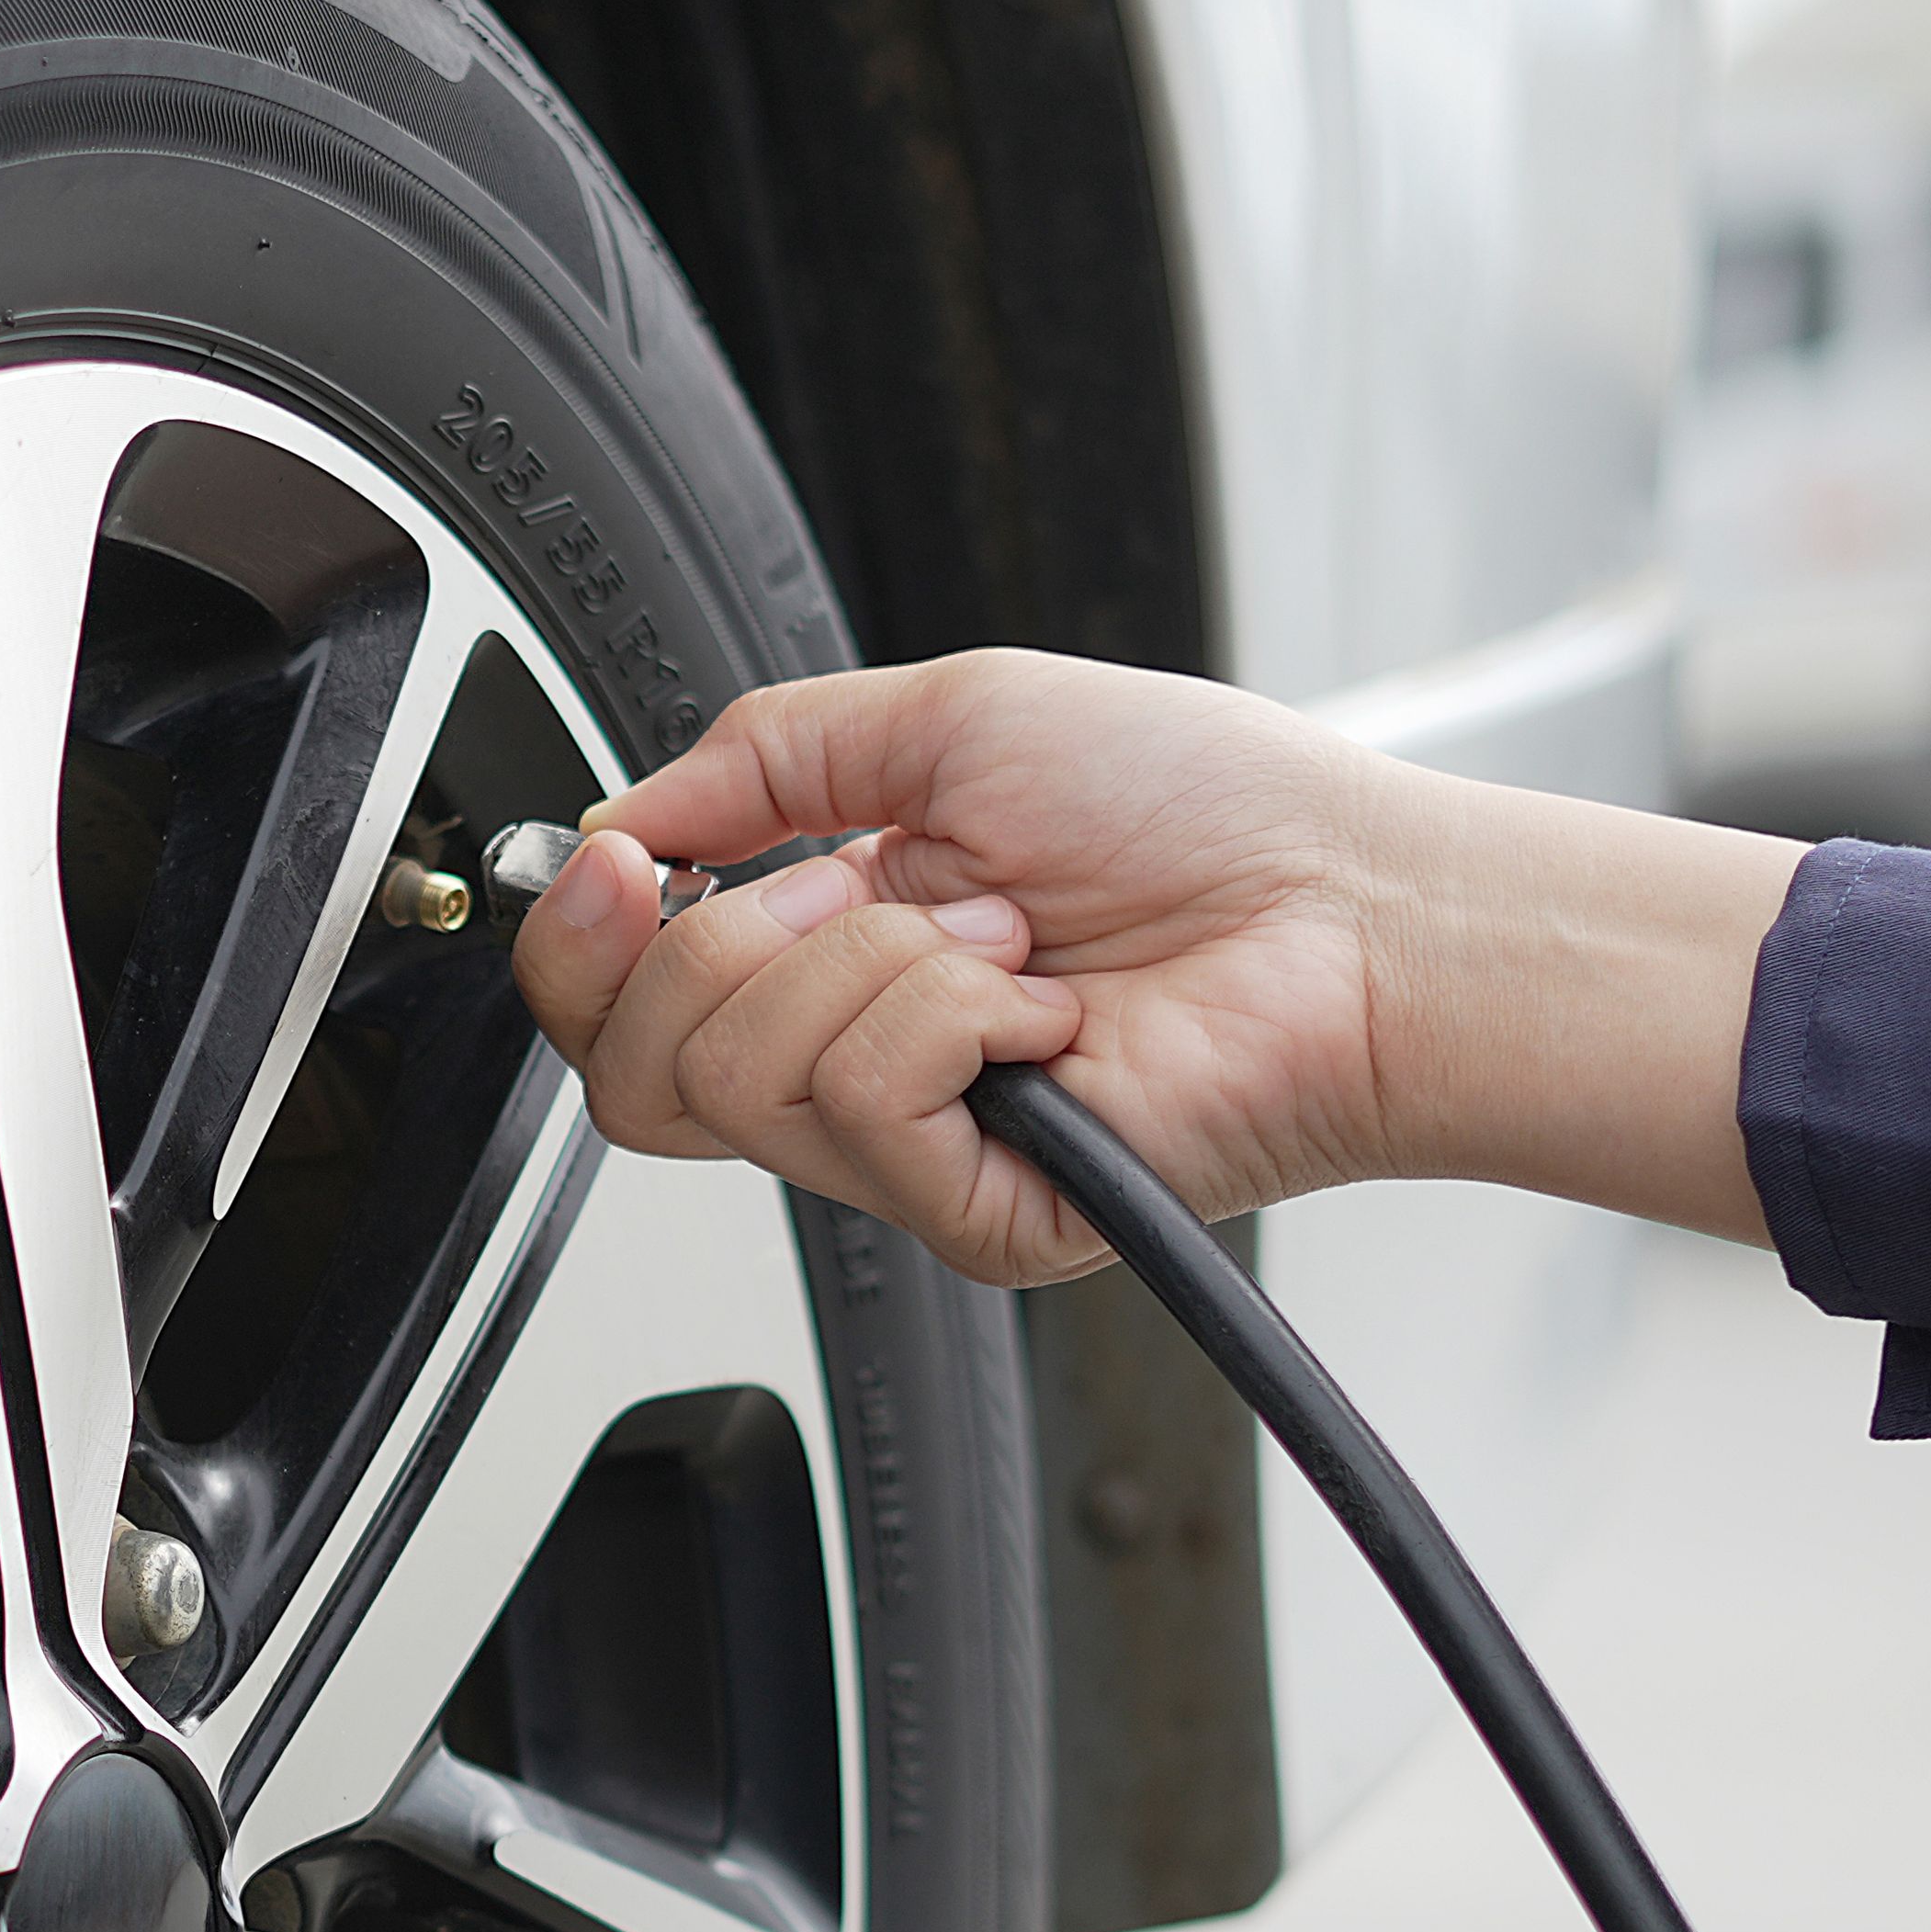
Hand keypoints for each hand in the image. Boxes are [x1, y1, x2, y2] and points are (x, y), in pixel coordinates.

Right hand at [508, 649, 1793, 1282]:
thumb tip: (626, 809)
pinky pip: (861, 1105)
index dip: (580, 941)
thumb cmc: (1212, 815)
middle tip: (859, 892)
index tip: (620, 863)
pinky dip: (950, 1015)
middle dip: (723, 945)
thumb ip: (767, 753)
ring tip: (1007, 938)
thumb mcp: (950, 719)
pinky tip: (1044, 1008)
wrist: (1350, 906)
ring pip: (738, 1079)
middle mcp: (853, 1067)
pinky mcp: (973, 1212)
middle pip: (636, 1072)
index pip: (620, 1006)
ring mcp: (908, 1153)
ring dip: (876, 959)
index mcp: (829, 957)